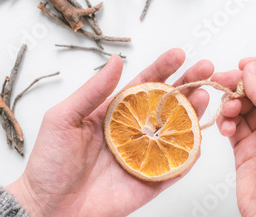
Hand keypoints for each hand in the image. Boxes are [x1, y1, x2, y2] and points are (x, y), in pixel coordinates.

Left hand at [7, 49, 213, 216]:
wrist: (49, 208)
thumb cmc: (50, 162)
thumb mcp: (64, 118)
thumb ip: (93, 91)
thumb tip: (116, 60)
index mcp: (117, 112)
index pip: (146, 84)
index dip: (163, 68)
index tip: (179, 54)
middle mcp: (136, 130)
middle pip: (169, 103)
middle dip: (189, 84)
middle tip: (206, 68)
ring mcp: (146, 154)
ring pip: (178, 130)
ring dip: (194, 112)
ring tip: (204, 96)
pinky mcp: (151, 180)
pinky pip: (176, 165)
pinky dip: (190, 152)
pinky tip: (199, 137)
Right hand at [212, 58, 255, 216]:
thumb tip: (252, 68)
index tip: (245, 64)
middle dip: (241, 84)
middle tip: (223, 81)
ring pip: (243, 106)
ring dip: (231, 104)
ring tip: (227, 112)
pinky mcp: (246, 147)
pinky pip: (233, 124)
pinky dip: (226, 122)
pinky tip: (225, 128)